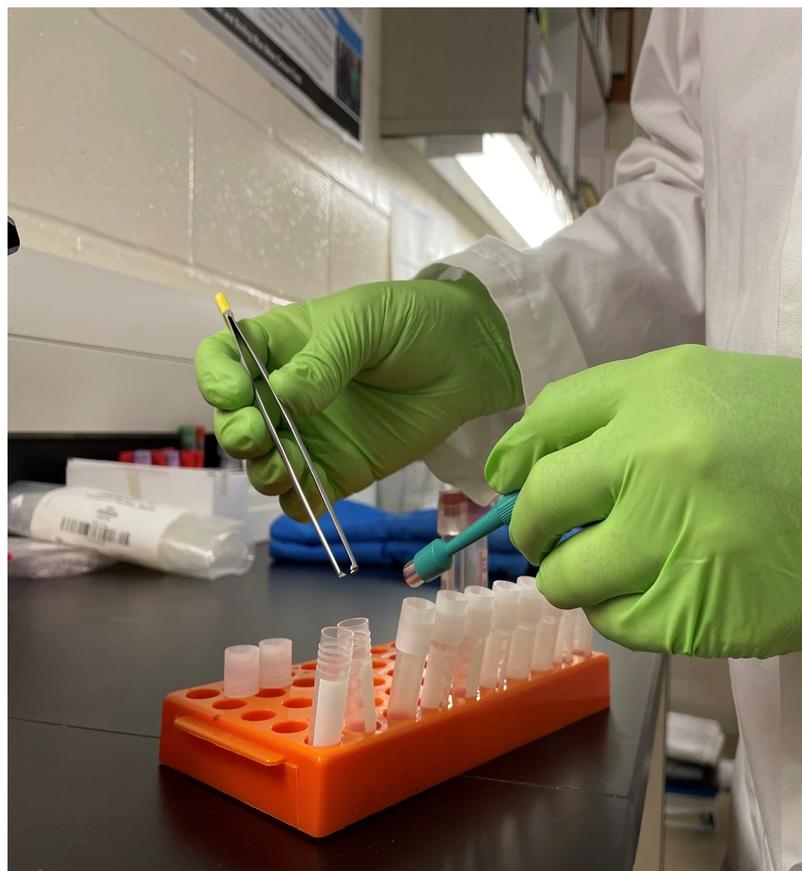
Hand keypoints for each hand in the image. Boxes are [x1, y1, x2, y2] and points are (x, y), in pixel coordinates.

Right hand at [195, 275, 522, 519]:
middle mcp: (284, 395)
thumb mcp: (364, 323)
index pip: (224, 362)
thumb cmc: (414, 322)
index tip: (233, 393)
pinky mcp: (341, 470)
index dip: (216, 379)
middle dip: (235, 433)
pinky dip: (299, 504)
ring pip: (264, 464)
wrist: (471, 357)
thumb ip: (324, 360)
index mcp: (280, 347)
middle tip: (254, 435)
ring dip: (262, 472)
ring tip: (283, 469)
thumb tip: (283, 396)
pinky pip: (307, 496)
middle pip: (235, 421)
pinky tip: (309, 497)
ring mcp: (312, 436)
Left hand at [484, 345, 801, 658]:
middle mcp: (654, 458)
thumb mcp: (716, 386)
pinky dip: (624, 614)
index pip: (545, 423)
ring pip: (570, 579)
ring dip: (579, 579)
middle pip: (540, 505)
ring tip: (618, 570)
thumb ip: (626, 412)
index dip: (518, 460)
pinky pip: (620, 624)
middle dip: (534, 529)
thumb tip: (533, 461)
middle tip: (553, 540)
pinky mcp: (699, 611)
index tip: (513, 484)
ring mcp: (674, 538)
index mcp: (659, 390)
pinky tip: (659, 596)